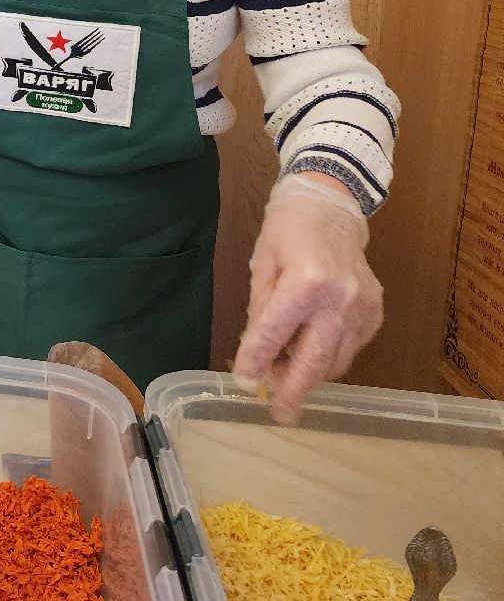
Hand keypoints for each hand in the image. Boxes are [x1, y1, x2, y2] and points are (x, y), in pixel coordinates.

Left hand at [233, 173, 380, 423]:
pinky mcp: (376, 312)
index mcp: (307, 282)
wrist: (332, 206)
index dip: (257, 361)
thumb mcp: (262, 264)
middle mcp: (341, 299)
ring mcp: (364, 308)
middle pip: (317, 360)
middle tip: (280, 413)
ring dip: (309, 374)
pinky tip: (309, 349)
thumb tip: (254, 356)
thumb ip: (261, 311)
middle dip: (295, 390)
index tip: (244, 384)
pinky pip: (350, 347)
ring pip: (336, 360)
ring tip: (283, 376)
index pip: (277, 333)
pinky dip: (328, 355)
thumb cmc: (288, 230)